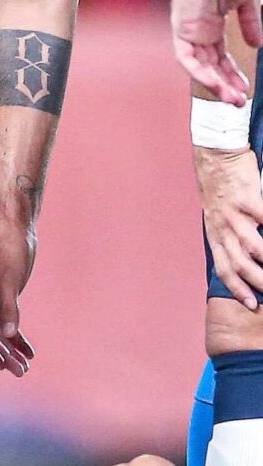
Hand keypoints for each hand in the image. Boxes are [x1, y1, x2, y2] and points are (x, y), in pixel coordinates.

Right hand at [0, 224, 35, 375]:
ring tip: (26, 367)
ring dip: (12, 350)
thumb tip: (9, 334)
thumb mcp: (9, 280)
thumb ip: (8, 307)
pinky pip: (10, 324)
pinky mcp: (5, 300)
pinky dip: (19, 338)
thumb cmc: (9, 250)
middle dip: (4, 355)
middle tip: (20, 372)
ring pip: (1, 334)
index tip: (2, 365)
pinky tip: (29, 351)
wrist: (18, 230)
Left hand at [172, 0, 262, 104]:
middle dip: (225, 87)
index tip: (243, 89)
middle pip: (211, 68)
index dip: (232, 75)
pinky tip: (216, 83)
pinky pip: (188, 60)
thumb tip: (257, 45)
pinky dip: (201, 73)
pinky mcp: (180, 32)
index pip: (221, 60)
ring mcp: (189, 34)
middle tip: (238, 102)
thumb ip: (251, 22)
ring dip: (216, 85)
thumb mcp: (245, 2)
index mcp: (212, 27)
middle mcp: (199, 35)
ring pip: (200, 69)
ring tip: (231, 98)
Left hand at [195, 145, 262, 307]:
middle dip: (257, 282)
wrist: (215, 155)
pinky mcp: (246, 196)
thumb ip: (229, 235)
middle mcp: (222, 228)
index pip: (224, 269)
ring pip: (252, 246)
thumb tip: (244, 254)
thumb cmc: (220, 185)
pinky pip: (262, 217)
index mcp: (215, 235)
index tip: (251, 304)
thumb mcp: (217, 216)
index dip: (237, 288)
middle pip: (239, 264)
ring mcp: (233, 213)